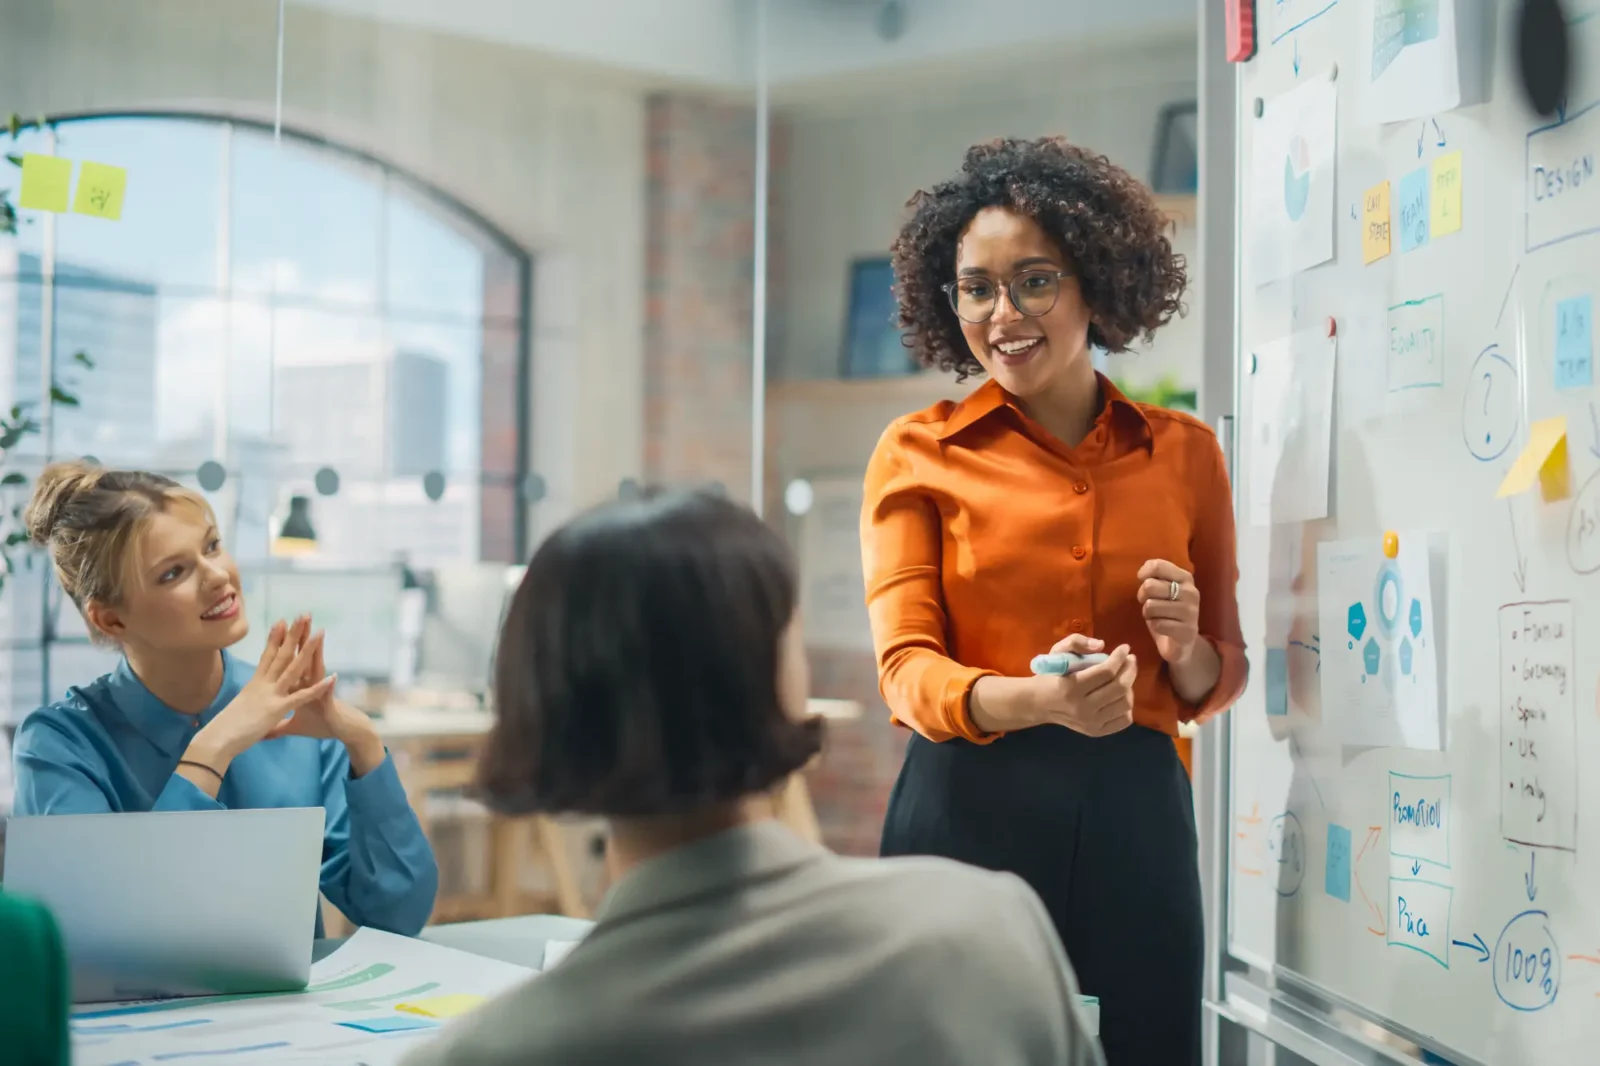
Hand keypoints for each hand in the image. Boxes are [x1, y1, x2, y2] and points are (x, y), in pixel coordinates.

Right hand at [190, 616, 335, 766]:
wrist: (217, 739)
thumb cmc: (225, 729)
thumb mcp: (240, 709)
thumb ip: (249, 703)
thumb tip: (247, 703)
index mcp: (254, 684)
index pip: (267, 656)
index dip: (275, 638)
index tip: (282, 621)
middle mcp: (263, 684)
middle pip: (281, 654)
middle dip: (293, 634)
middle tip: (304, 615)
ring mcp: (270, 694)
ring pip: (293, 668)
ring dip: (308, 650)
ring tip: (320, 633)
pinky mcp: (276, 709)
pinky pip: (301, 696)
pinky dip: (317, 688)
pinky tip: (332, 678)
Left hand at [266, 624, 384, 775]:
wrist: (344, 732)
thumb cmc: (321, 726)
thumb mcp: (294, 726)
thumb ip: (279, 725)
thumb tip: (264, 729)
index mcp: (299, 686)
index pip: (290, 661)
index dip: (283, 645)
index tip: (278, 626)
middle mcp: (311, 684)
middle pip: (303, 657)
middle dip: (300, 638)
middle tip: (300, 617)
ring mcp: (322, 691)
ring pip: (317, 669)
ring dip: (318, 653)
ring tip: (318, 634)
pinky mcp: (329, 704)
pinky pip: (328, 695)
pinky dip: (328, 687)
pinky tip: (332, 677)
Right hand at [970, 635, 1136, 736]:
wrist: (1039, 704)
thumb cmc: (1050, 675)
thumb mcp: (1057, 652)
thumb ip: (1076, 642)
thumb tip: (1102, 645)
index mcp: (1071, 687)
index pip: (1106, 671)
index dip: (1119, 657)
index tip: (1125, 648)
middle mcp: (1082, 708)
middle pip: (1119, 688)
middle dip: (1130, 669)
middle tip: (1130, 660)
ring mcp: (1090, 723)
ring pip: (1125, 704)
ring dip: (1130, 686)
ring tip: (1124, 677)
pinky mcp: (1096, 732)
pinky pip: (1124, 720)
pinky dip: (1127, 706)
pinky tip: (1120, 696)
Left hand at [1138, 559, 1200, 665]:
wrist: (1182, 643)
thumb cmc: (1167, 611)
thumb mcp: (1162, 590)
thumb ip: (1154, 577)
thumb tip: (1142, 574)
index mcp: (1185, 578)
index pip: (1157, 566)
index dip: (1144, 574)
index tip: (1143, 581)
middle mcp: (1191, 592)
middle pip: (1149, 586)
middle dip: (1142, 596)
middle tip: (1150, 604)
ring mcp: (1191, 612)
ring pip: (1150, 606)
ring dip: (1148, 614)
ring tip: (1157, 617)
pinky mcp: (1187, 631)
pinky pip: (1157, 624)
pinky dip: (1154, 626)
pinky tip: (1163, 629)